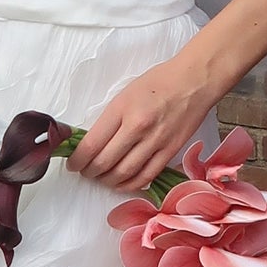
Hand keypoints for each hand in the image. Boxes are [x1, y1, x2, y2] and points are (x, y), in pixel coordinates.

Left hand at [68, 57, 221, 193]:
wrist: (194, 81)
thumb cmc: (158, 82)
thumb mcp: (125, 94)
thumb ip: (109, 119)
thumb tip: (93, 142)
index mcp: (121, 109)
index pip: (92, 144)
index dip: (78, 160)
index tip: (73, 164)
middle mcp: (137, 127)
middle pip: (105, 162)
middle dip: (90, 172)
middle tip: (85, 172)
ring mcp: (155, 141)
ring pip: (125, 173)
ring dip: (108, 181)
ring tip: (102, 179)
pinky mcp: (171, 151)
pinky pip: (147, 176)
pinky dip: (131, 184)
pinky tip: (123, 183)